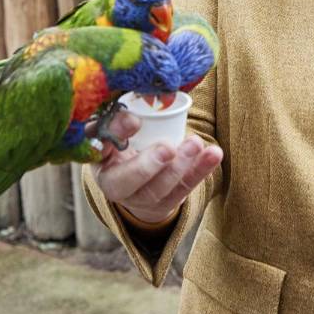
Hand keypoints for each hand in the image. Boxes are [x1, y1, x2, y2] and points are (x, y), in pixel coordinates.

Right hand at [89, 110, 222, 223]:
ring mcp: (142, 198)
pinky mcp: (167, 201)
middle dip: (147, 165)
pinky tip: (214, 154)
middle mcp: (116, 185)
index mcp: (99, 161)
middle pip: (126, 182)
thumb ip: (120, 118)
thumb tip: (131, 111)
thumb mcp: (118, 129)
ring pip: (159, 189)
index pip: (100, 149)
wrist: (139, 179)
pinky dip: (201, 170)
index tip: (134, 120)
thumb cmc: (127, 144)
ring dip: (180, 166)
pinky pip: (185, 188)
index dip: (116, 135)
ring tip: (195, 144)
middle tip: (167, 148)